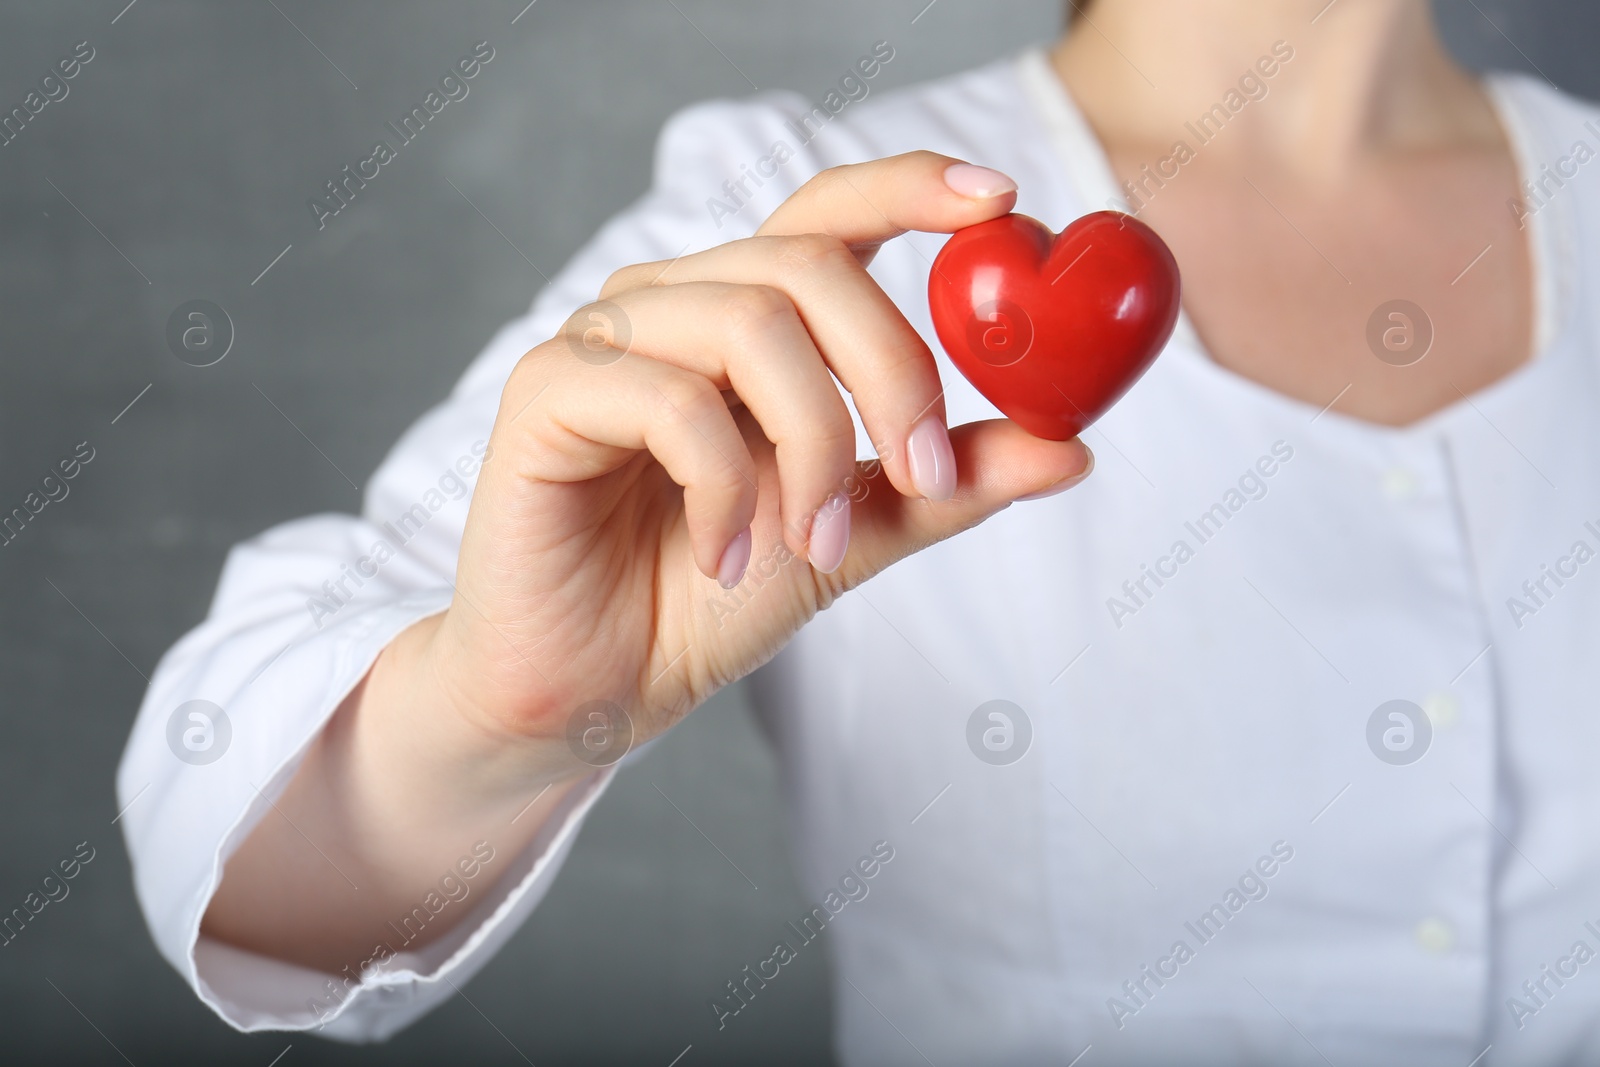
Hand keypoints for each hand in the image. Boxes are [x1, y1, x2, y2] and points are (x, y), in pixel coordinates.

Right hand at [200, 152, 1091, 971]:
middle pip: (808, 267)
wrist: (594, 691)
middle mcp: (672, 306)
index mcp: (743, 320)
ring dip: (813, 445)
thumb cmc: (707, 600)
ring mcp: (603, 341)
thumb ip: (945, 483)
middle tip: (925, 476)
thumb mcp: (854, 534)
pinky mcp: (545, 393)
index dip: (911, 188)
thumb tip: (1071, 447)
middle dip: (893, 371)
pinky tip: (724, 556)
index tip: (1004, 202)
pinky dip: (726, 484)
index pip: (826, 215)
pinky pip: (669, 398)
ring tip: (814, 544)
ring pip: (748, 325)